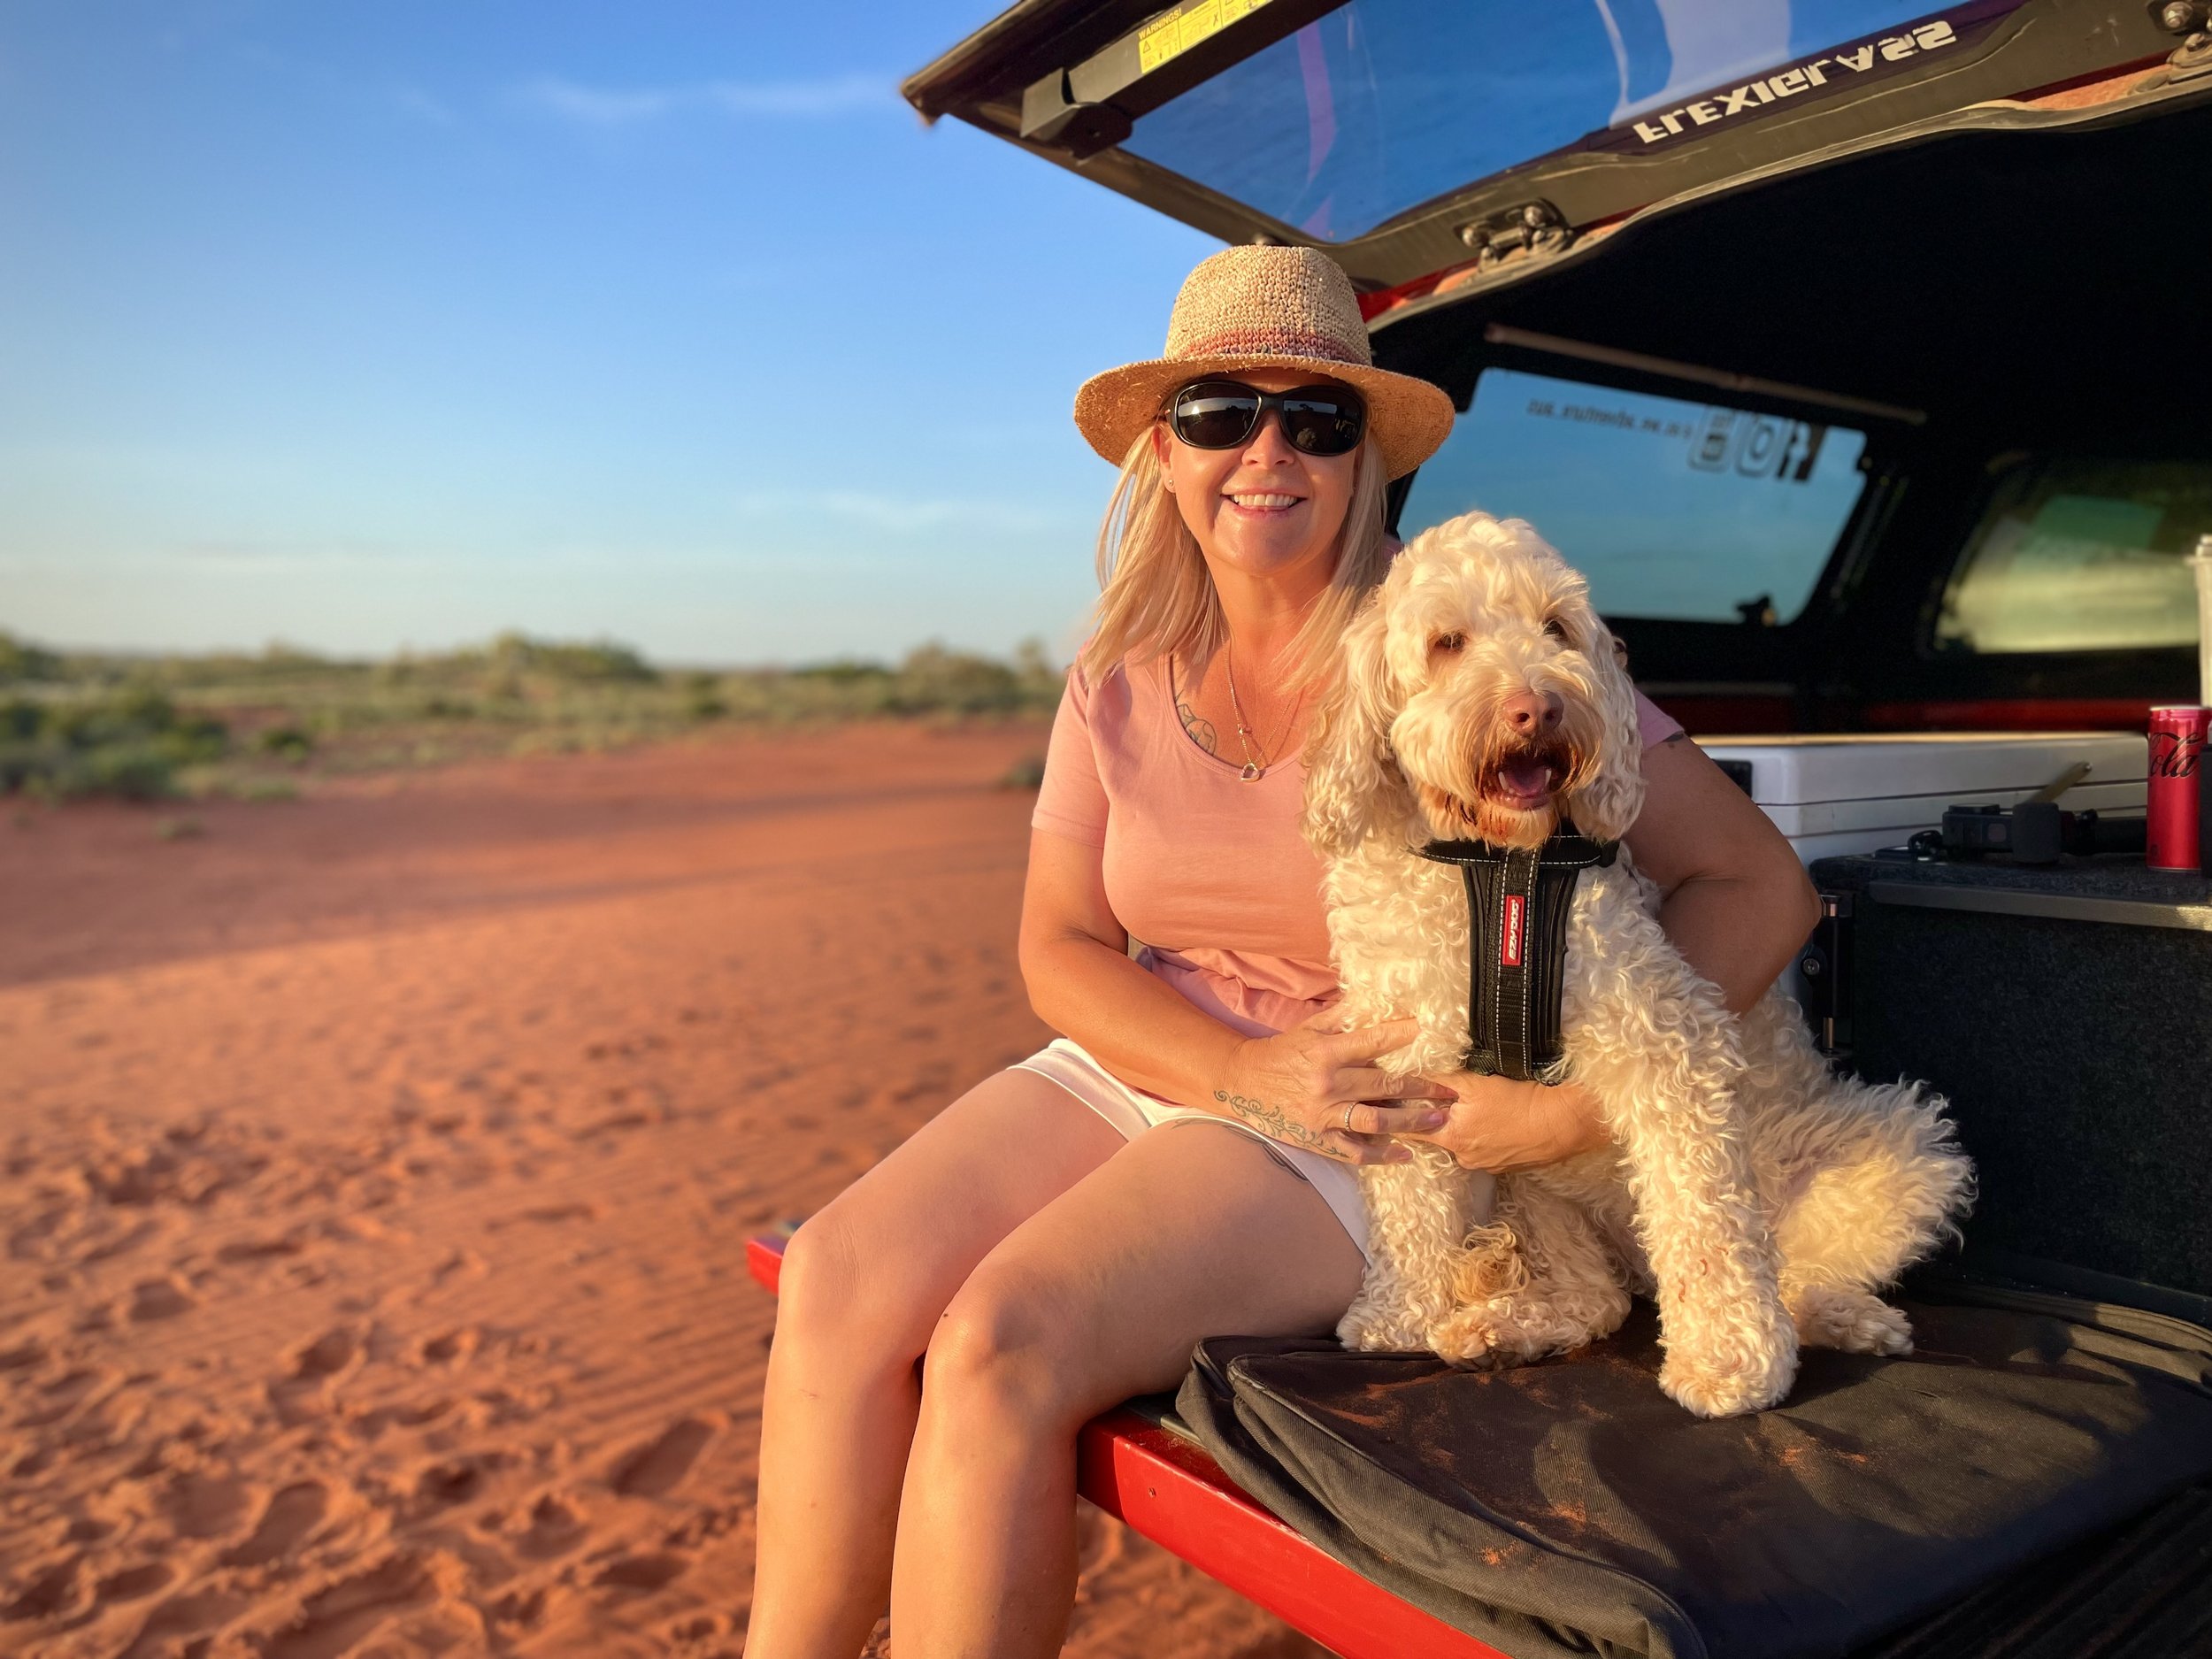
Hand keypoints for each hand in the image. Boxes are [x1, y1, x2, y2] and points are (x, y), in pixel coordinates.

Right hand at [1213, 1011, 1455, 1164]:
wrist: (1243, 1083)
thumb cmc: (1281, 1052)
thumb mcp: (1308, 1028)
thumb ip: (1342, 1016)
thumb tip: (1374, 999)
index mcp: (1326, 1052)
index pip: (1373, 1042)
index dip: (1401, 1035)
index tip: (1426, 1031)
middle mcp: (1328, 1084)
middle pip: (1384, 1088)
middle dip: (1422, 1089)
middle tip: (1449, 1091)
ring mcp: (1323, 1115)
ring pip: (1375, 1122)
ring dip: (1410, 1123)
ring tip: (1438, 1120)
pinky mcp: (1317, 1139)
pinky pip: (1354, 1152)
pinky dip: (1381, 1155)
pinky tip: (1405, 1154)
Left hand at [1398, 1072, 1610, 1171]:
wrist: (1562, 1123)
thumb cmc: (1517, 1099)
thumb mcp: (1473, 1083)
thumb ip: (1440, 1083)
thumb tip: (1412, 1078)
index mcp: (1450, 1137)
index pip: (1411, 1130)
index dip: (1399, 1116)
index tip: (1389, 1105)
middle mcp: (1463, 1157)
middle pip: (1437, 1136)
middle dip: (1434, 1120)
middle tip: (1439, 1100)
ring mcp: (1484, 1165)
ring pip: (1461, 1142)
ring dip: (1462, 1127)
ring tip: (1476, 1109)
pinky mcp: (1504, 1166)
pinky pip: (1483, 1148)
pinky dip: (1483, 1135)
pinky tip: (1495, 1121)